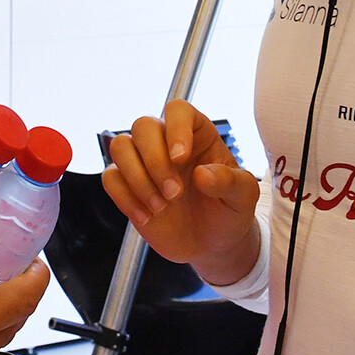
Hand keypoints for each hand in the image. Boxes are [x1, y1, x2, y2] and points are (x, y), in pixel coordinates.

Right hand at [103, 101, 262, 284]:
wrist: (212, 244)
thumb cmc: (229, 212)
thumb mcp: (243, 198)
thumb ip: (229, 182)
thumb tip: (202, 173)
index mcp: (197, 134)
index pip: (178, 110)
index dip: (175, 129)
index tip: (181, 159)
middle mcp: (166, 142)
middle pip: (142, 125)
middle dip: (155, 161)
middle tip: (174, 194)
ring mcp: (144, 163)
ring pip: (120, 146)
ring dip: (137, 178)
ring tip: (160, 206)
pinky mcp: (127, 186)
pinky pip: (110, 178)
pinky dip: (125, 198)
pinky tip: (147, 217)